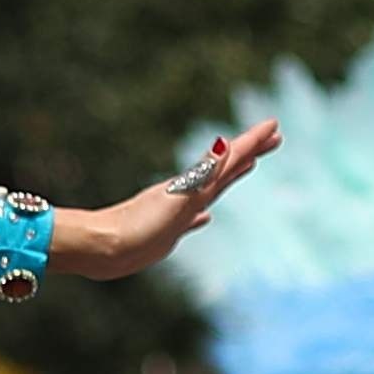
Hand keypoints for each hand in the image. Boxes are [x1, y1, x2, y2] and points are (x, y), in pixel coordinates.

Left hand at [42, 120, 282, 282]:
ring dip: (230, 176)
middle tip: (273, 138)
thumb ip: (201, 173)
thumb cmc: (138, 227)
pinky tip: (205, 217)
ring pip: (211, 189)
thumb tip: (226, 143)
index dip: (252, 142)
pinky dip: (201, 215)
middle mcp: (186, 194)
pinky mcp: (165, 232)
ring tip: (247, 166)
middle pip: (225, 168)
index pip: (229, 158)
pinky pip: (191, 219)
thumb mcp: (176, 199)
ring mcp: (176, 212)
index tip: (274, 124)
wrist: (100, 248)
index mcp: (193, 186)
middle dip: (249, 152)